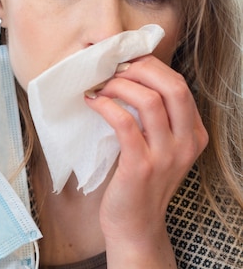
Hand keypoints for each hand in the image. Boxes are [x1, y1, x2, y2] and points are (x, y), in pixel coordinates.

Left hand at [84, 55, 208, 266]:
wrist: (135, 224)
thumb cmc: (140, 182)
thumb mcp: (160, 148)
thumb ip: (156, 120)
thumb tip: (129, 78)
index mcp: (194, 135)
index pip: (180, 86)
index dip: (152, 67)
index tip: (126, 62)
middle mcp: (186, 143)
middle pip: (172, 86)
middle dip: (140, 69)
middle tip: (113, 69)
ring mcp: (166, 156)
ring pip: (148, 100)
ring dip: (119, 86)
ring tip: (100, 86)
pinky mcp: (140, 166)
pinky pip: (124, 123)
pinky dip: (106, 106)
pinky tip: (93, 102)